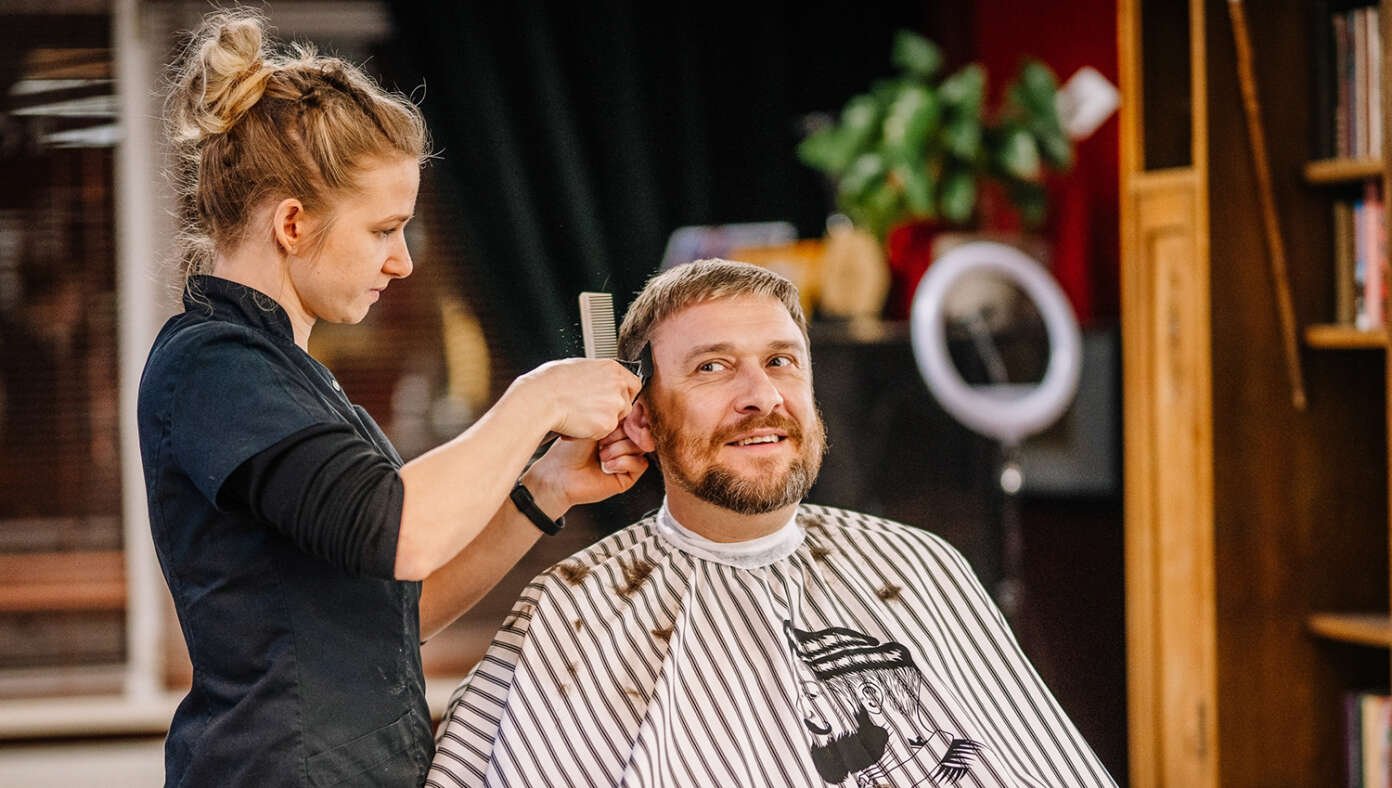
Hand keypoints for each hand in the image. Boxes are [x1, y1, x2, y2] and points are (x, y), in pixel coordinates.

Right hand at [515, 358, 640, 439]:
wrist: (541, 399)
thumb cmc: (549, 382)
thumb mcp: (576, 367)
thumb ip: (595, 375)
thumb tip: (595, 379)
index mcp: (611, 368)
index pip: (633, 384)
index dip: (623, 395)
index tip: (612, 400)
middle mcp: (618, 384)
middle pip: (626, 404)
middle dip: (611, 411)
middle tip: (589, 412)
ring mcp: (615, 404)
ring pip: (616, 420)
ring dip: (601, 422)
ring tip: (578, 416)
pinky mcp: (608, 423)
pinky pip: (604, 433)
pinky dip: (591, 433)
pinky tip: (575, 424)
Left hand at [524, 426, 648, 513]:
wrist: (559, 474)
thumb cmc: (569, 449)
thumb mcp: (594, 426)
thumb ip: (617, 418)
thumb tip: (639, 412)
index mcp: (613, 429)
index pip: (636, 420)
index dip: (631, 420)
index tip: (620, 420)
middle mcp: (620, 444)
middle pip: (640, 433)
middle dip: (621, 435)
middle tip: (602, 441)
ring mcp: (625, 460)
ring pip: (640, 448)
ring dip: (619, 449)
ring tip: (601, 455)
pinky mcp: (627, 477)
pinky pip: (640, 464)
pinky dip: (623, 462)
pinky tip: (607, 466)